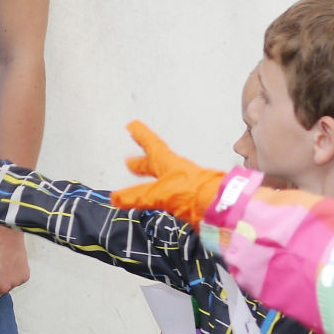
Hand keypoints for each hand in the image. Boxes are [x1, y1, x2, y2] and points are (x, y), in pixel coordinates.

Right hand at [108, 121, 225, 225]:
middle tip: (130, 162)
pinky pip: (169, 195)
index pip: (151, 145)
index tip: (132, 125)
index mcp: (168, 163)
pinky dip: (159, 197)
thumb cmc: (193, 192)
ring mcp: (183, 186)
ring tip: (141, 188)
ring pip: (162, 180)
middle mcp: (176, 172)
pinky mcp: (188, 200)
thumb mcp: (158, 193)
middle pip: (155, 164)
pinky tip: (158, 203)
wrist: (218, 207)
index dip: (141, 136)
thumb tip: (115, 198)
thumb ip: (136, 196)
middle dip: (141, 163)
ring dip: (150, 181)